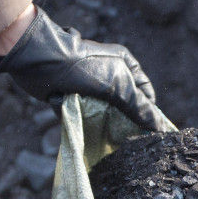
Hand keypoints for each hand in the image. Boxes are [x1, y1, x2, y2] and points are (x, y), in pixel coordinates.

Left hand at [0, 5, 164, 130]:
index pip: (146, 94)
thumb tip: (158, 127)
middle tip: (125, 138)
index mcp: (126, 66)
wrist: (39, 60)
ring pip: (106, 114)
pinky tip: (83, 125)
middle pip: (126, 106)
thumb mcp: (116, 86)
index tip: (146, 132)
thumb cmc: (81, 67)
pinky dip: (83, 122)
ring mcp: (92, 87)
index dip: (147, 112)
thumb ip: (138, 107)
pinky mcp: (75, 97)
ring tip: (100, 130)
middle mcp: (111, 75)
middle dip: (124, 121)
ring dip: (102, 124)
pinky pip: (86, 116)